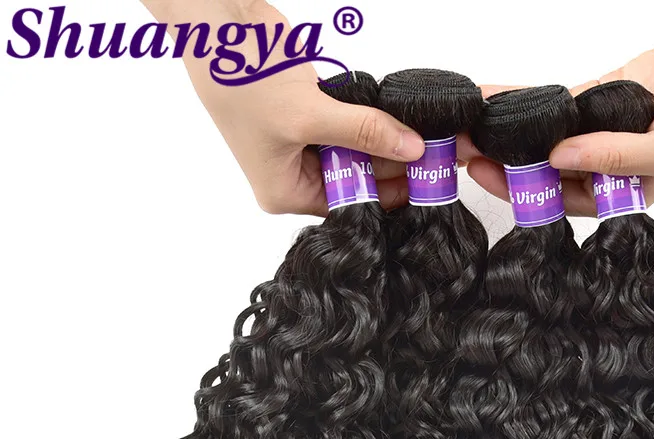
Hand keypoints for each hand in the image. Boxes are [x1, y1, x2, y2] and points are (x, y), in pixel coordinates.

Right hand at [142, 0, 424, 213]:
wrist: (216, 19)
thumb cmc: (241, 76)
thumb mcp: (307, 114)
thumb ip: (364, 132)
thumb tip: (411, 148)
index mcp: (286, 192)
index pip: (350, 204)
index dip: (389, 194)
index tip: (428, 180)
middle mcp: (296, 174)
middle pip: (357, 180)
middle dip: (394, 166)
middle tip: (438, 156)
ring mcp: (304, 143)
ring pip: (359, 152)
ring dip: (389, 141)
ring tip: (430, 137)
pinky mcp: (313, 112)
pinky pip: (352, 125)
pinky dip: (375, 120)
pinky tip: (403, 118)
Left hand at [467, 0, 653, 213]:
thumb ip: (615, 157)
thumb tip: (559, 157)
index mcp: (619, 195)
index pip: (563, 201)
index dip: (526, 192)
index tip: (490, 175)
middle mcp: (600, 170)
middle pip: (543, 173)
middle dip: (503, 165)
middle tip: (462, 152)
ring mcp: (592, 135)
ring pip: (540, 138)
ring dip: (505, 134)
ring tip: (464, 128)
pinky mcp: (590, 101)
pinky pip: (550, 102)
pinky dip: (521, 99)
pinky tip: (490, 97)